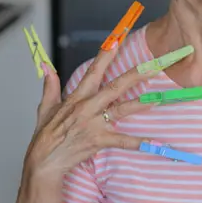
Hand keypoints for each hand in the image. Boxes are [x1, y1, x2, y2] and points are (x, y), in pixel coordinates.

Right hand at [16, 44, 159, 202]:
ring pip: (121, 110)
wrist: (44, 162)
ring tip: (158, 98)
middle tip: (153, 66)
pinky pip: (122, 140)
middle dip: (135, 76)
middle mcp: (87, 107)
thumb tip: (46, 66)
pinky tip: (153, 141)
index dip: (106, 55)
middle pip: (115, 87)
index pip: (94, 71)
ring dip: (140, 103)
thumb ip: (50, 86)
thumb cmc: (46, 135)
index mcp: (77, 97)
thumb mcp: (45, 107)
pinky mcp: (98, 140)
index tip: (117, 40)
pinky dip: (138, 142)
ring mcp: (94, 123)